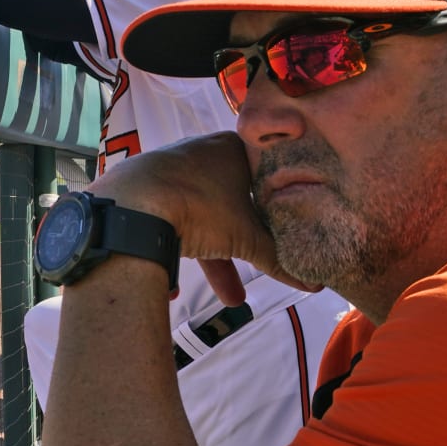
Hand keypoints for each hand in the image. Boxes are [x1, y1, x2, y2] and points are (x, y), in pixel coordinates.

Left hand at [87, 131, 314, 302]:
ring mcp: (172, 167)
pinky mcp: (146, 187)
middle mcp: (204, 151)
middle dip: (243, 247)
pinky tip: (174, 287)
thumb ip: (278, 260)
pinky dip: (177, 252)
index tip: (284, 233)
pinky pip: (170, 219)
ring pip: (202, 215)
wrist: (133, 206)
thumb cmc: (201, 208)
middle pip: (233, 202)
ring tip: (225, 296)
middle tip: (255, 269)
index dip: (277, 208)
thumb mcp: (246, 237)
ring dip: (213, 258)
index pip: (267, 176)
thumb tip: (314, 283)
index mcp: (234, 149)